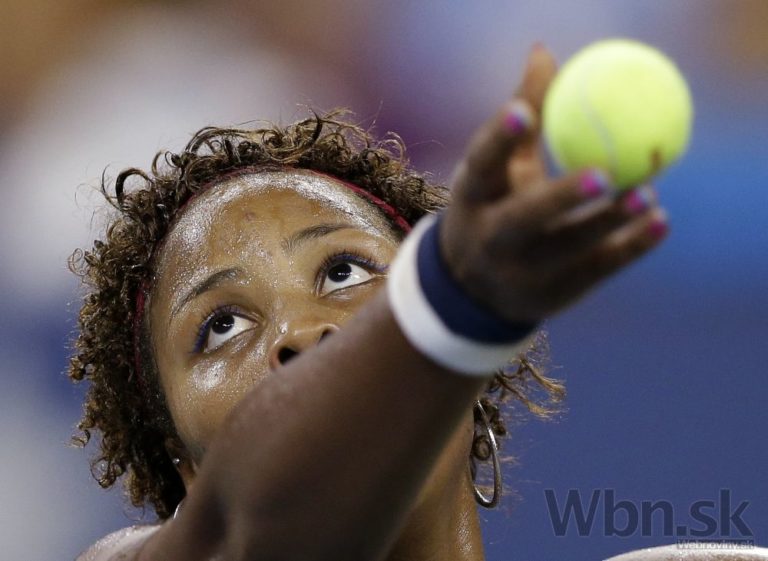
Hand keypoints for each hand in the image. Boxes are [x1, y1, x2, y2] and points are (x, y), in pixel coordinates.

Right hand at [441, 44, 667, 323]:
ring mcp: (521, 272)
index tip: (523, 111)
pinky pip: (597, 269)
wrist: (475, 290)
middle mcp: (490, 238)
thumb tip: (544, 53)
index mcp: (473, 197)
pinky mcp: (553, 294)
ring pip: (569, 248)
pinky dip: (631, 248)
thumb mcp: (499, 169)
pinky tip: (660, 224)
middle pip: (524, 218)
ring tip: (647, 196)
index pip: (482, 164)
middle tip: (604, 173)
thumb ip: (522, 118)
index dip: (499, 139)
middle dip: (560, 198)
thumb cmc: (494, 208)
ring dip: (609, 222)